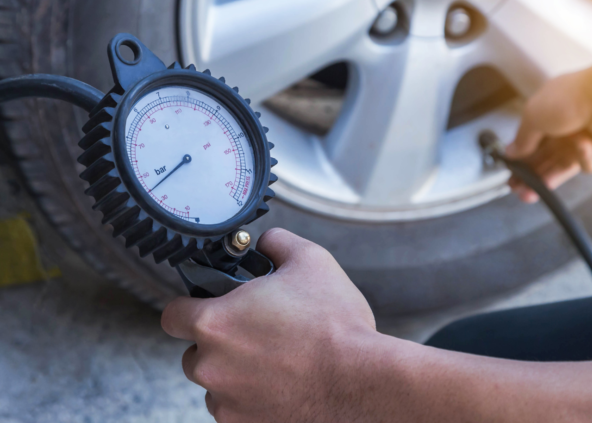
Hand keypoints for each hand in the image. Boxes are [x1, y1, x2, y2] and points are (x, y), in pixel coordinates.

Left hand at [161, 229, 377, 422]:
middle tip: (253, 329)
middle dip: (217, 340)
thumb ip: (276, 242)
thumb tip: (265, 242)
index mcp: (215, 323)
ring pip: (214, 382)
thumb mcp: (309, 260)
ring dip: (232, 369)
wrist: (363, 382)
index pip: (171, 315)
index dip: (188, 306)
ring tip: (273, 357)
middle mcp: (211, 367)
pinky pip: (233, 407)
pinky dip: (249, 395)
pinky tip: (280, 381)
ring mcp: (226, 402)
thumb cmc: (334, 323)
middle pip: (194, 351)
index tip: (207, 305)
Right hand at [506, 65, 591, 202]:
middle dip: (529, 175)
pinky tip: (583, 146)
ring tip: (530, 193)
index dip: (519, 160)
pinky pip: (586, 165)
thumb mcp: (533, 116)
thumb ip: (521, 139)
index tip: (510, 173)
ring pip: (562, 168)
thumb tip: (510, 152)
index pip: (530, 143)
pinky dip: (583, 158)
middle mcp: (563, 129)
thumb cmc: (571, 97)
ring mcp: (582, 141)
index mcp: (546, 116)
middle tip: (517, 189)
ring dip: (547, 179)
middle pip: (543, 159)